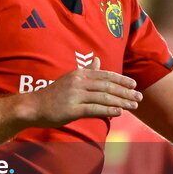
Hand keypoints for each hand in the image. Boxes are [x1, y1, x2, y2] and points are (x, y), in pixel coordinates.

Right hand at [26, 58, 141, 126]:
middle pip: (107, 86)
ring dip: (121, 102)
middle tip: (139, 97)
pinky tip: (119, 112)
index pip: (105, 75)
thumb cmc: (53, 94)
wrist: (33, 106)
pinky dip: (108, 110)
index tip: (134, 85)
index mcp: (79, 74)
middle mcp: (78, 82)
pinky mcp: (72, 109)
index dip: (121, 80)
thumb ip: (86, 71)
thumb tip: (97, 61)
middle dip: (125, 92)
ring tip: (133, 106)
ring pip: (104, 97)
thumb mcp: (70, 79)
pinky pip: (94, 109)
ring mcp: (75, 95)